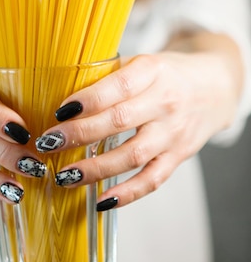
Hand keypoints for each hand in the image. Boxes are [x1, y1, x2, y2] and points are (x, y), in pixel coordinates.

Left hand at [36, 35, 241, 208]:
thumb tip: (59, 90)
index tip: (59, 111)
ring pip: (133, 155)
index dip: (87, 100)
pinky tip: (101, 201)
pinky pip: (152, 179)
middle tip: (47, 143)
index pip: (117, 86)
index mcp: (152, 70)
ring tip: (63, 175)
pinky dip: (127, 193)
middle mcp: (165, 101)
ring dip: (95, 169)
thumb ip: (108, 74)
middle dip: (79, 135)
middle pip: (119, 121)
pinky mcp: (179, 156)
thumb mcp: (141, 61)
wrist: (214, 87)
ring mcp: (173, 132)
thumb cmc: (166, 73)